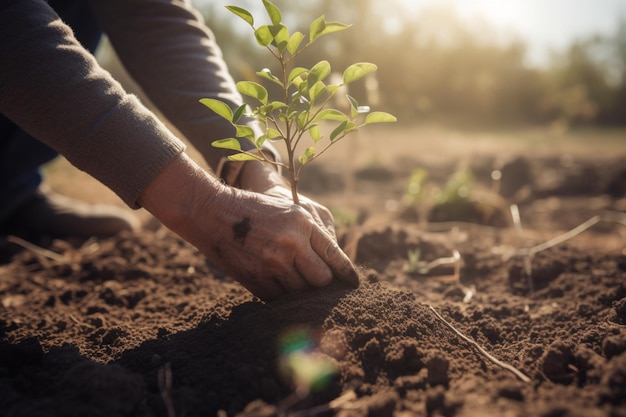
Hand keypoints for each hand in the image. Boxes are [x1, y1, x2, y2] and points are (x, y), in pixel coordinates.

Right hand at [139, 153, 358, 300]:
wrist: (213, 213)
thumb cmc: (255, 210)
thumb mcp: (289, 211)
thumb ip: (314, 233)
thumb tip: (334, 265)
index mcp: (302, 223)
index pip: (335, 255)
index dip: (346, 273)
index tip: (353, 283)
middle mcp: (291, 244)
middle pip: (322, 279)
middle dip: (322, 283)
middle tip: (319, 282)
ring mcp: (273, 264)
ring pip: (301, 292)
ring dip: (301, 290)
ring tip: (295, 281)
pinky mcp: (256, 280)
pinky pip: (280, 298)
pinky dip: (281, 294)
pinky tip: (278, 284)